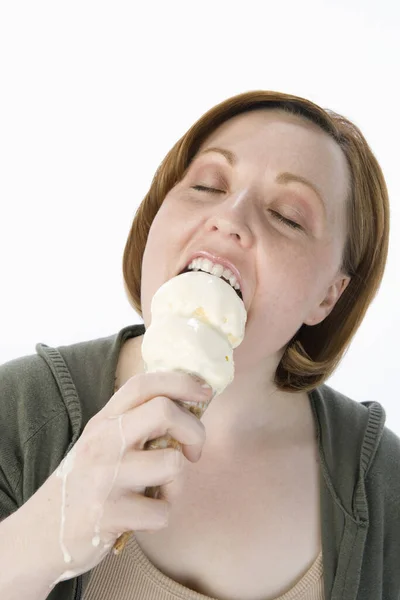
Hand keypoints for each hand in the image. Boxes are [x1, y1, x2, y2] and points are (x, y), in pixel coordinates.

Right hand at [20, 371, 210, 586]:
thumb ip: (134, 422)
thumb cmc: (86, 482)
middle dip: (194, 430)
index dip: (182, 382)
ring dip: (177, 483)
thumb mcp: (102, 441)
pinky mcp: (109, 514)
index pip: (145, 383)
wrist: (42, 532)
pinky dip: (161, 516)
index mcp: (104, 420)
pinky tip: (142, 516)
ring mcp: (105, 476)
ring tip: (159, 491)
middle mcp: (104, 441)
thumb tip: (186, 405)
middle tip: (194, 451)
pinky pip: (162, 511)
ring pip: (171, 464)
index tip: (205, 393)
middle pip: (164, 411)